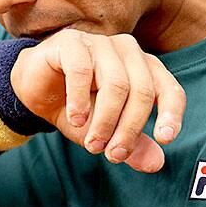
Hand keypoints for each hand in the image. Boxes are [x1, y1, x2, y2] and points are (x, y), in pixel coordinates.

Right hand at [10, 29, 184, 172]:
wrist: (34, 92)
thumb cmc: (78, 109)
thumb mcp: (106, 133)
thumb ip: (132, 146)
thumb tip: (156, 164)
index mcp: (145, 68)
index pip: (169, 89)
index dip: (171, 114)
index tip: (164, 139)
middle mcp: (128, 51)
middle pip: (142, 91)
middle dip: (129, 128)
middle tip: (114, 155)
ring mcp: (101, 43)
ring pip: (116, 83)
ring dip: (105, 120)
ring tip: (92, 144)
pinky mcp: (72, 42)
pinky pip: (83, 71)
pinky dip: (80, 100)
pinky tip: (76, 119)